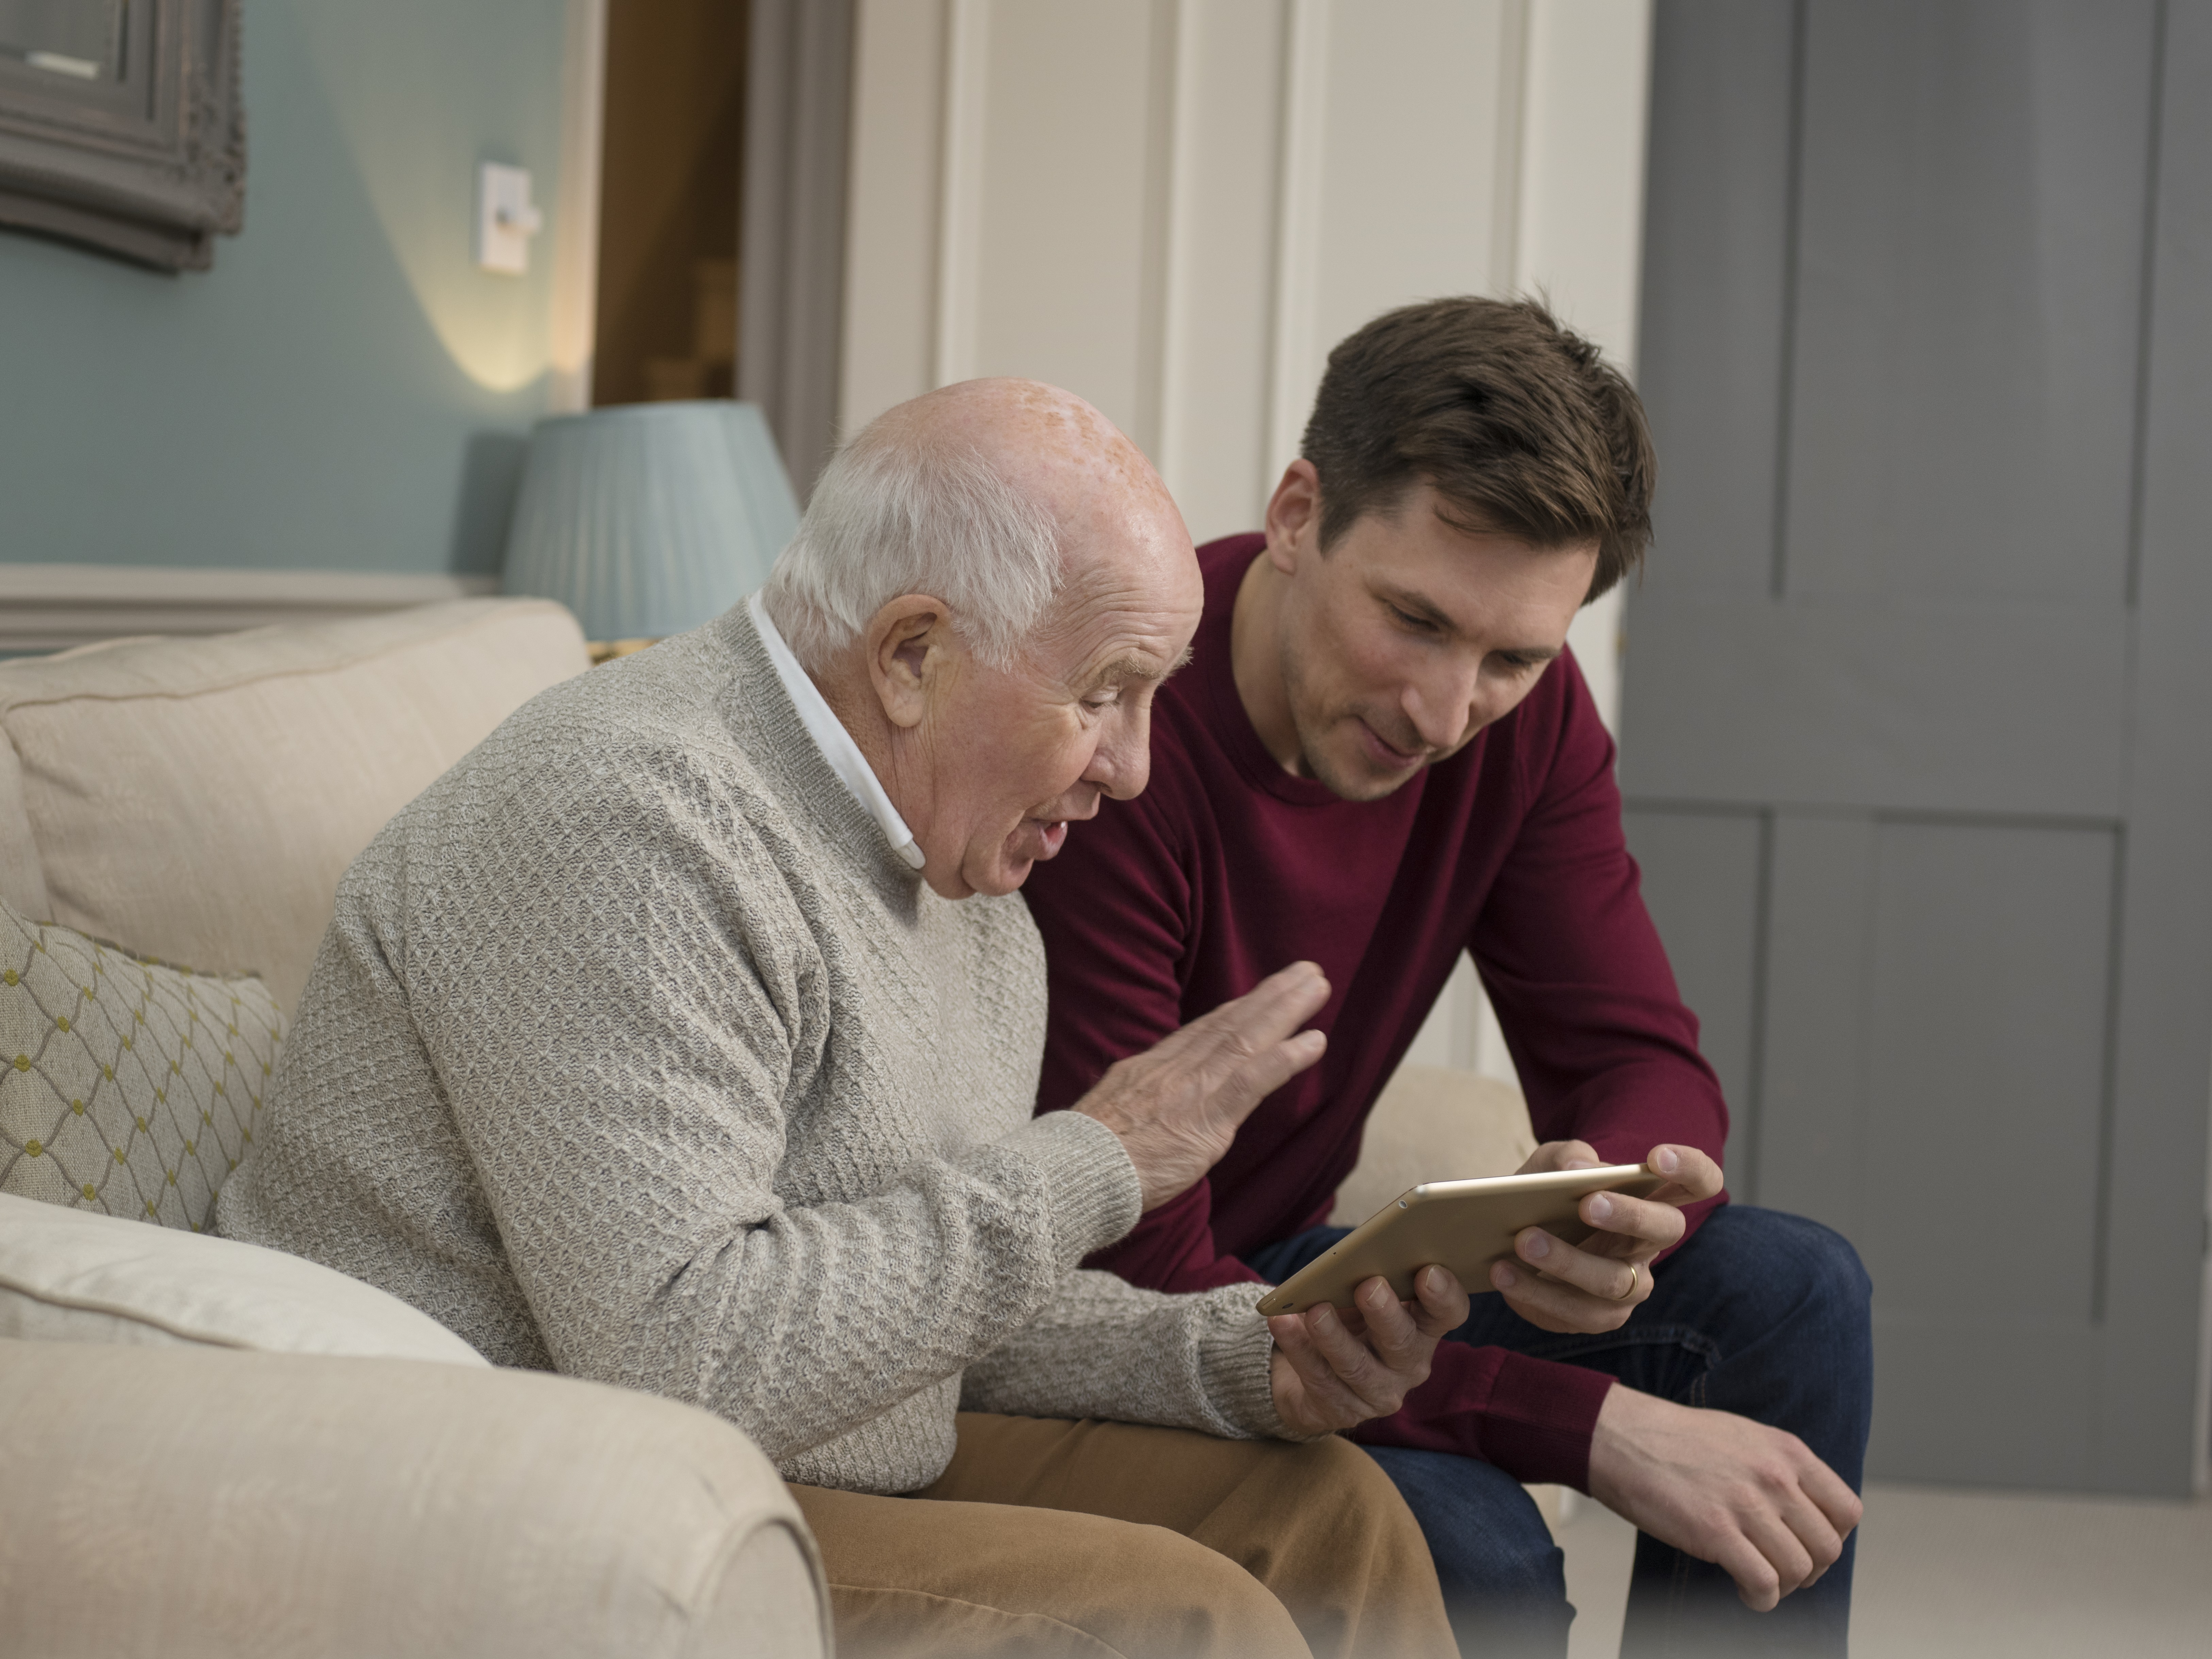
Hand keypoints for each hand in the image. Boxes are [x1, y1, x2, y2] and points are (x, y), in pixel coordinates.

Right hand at [1074, 962, 1329, 1210]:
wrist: (1074, 1173)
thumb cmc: (1085, 1157)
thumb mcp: (1108, 1114)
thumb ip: (1138, 1103)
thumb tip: (1148, 1104)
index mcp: (1150, 1068)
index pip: (1202, 1032)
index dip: (1237, 1010)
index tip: (1262, 993)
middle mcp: (1174, 1069)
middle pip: (1229, 1022)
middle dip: (1270, 995)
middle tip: (1306, 971)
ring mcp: (1193, 1089)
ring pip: (1247, 1038)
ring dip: (1286, 1010)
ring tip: (1317, 985)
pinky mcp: (1208, 1118)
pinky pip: (1254, 1080)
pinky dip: (1286, 1058)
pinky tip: (1314, 1042)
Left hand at [1266, 1265, 1469, 1436]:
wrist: (1315, 1367)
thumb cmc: (1349, 1316)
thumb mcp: (1362, 1294)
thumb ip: (1371, 1275)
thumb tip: (1356, 1252)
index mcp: (1424, 1327)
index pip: (1447, 1313)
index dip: (1444, 1294)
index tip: (1428, 1271)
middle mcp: (1410, 1364)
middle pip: (1403, 1342)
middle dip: (1385, 1314)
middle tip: (1369, 1287)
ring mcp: (1379, 1392)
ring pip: (1357, 1366)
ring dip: (1334, 1337)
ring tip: (1314, 1311)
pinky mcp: (1343, 1410)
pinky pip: (1319, 1380)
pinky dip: (1299, 1349)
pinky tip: (1284, 1323)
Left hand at [1489, 1141, 1723, 1333]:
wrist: (1511, 1241)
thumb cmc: (1546, 1197)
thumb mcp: (1548, 1166)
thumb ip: (1564, 1157)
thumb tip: (1578, 1170)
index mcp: (1653, 1199)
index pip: (1699, 1183)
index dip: (1690, 1168)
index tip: (1655, 1155)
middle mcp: (1650, 1245)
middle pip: (1665, 1230)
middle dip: (1629, 1215)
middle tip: (1588, 1204)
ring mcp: (1630, 1287)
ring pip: (1613, 1281)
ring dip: (1567, 1261)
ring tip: (1523, 1240)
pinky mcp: (1597, 1317)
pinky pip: (1574, 1312)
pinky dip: (1534, 1291)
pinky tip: (1504, 1272)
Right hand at [1587, 1384, 1861, 1610]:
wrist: (1622, 1438)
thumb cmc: (1677, 1440)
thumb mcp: (1746, 1438)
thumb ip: (1781, 1470)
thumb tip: (1805, 1513)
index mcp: (1787, 1451)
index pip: (1847, 1511)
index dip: (1831, 1538)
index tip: (1804, 1544)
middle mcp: (1775, 1477)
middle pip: (1827, 1548)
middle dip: (1808, 1570)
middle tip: (1780, 1569)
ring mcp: (1746, 1504)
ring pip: (1799, 1570)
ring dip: (1783, 1586)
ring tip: (1757, 1579)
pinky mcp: (1715, 1532)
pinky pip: (1764, 1584)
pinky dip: (1760, 1598)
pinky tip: (1743, 1589)